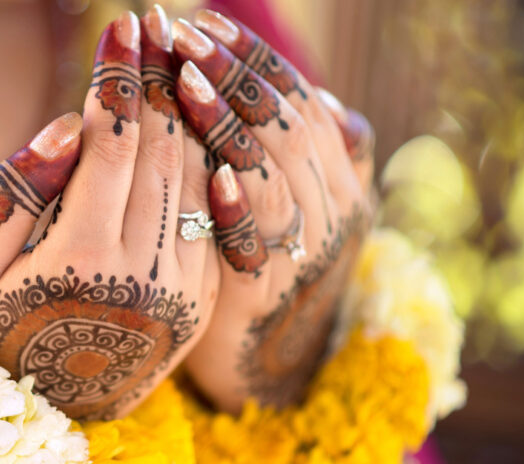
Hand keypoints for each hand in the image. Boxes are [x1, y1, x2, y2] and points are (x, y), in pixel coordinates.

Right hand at [0, 8, 217, 420]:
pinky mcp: (203, 299)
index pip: (113, 146)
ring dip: (188, 112)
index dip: (120, 80)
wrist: (42, 411)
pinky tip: (190, 122)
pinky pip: (212, 213)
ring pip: (197, 176)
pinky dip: (205, 159)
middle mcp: (144, 276)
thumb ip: (9, 196)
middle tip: (155, 25)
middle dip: (159, 80)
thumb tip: (67, 128)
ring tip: (175, 60)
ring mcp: (182, 291)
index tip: (123, 28)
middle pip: (163, 152)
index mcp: (82, 262)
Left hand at [169, 10, 376, 411]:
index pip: (296, 103)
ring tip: (186, 82)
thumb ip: (313, 160)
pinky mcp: (263, 296)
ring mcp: (301, 254)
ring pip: (270, 176)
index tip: (204, 22)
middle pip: (284, 129)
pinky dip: (239, 207)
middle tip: (182, 34)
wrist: (269, 369)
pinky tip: (214, 173)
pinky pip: (253, 246)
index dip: (253, 59)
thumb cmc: (270, 273)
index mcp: (341, 181)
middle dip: (233, 75)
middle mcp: (332, 211)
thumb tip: (331, 103)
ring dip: (228, 125)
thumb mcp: (303, 212)